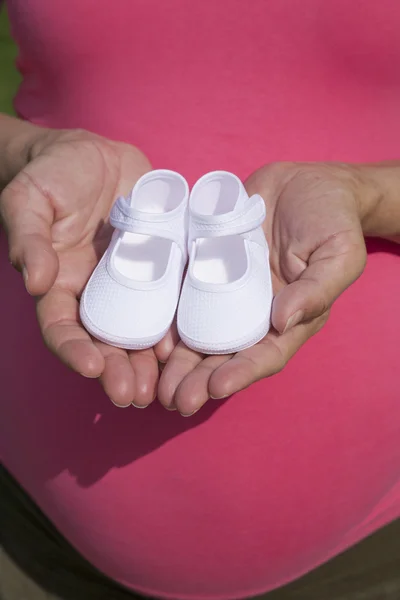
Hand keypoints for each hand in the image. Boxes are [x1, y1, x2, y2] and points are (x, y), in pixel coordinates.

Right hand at [1, 127, 170, 405]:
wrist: (93, 154)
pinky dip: (180, 324)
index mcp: (61, 284)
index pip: (62, 328)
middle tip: (135, 395)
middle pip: (106, 341)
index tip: (90, 368)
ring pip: (141, 330)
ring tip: (166, 387)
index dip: (74, 351)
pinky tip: (192, 344)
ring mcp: (133, 282)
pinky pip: (171, 298)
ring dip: (151, 362)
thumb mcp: (29, 201)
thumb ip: (29, 238)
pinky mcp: (161, 265)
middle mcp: (98, 293)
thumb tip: (35, 280)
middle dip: (118, 371)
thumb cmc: (52, 176)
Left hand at [157, 162, 367, 414]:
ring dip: (177, 360)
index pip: (264, 354)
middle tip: (175, 401)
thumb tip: (283, 321)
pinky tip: (146, 334)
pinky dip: (166, 316)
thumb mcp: (339, 251)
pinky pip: (182, 294)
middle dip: (199, 379)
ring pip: (198, 332)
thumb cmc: (331, 217)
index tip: (215, 389)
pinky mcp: (205, 267)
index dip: (241, 373)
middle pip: (224, 353)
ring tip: (156, 382)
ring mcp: (225, 291)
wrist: (303, 182)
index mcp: (289, 317)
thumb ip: (317, 289)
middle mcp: (253, 311)